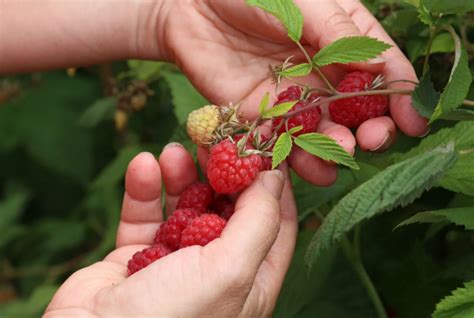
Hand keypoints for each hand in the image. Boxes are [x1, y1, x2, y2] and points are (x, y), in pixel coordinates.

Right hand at [44, 144, 296, 316]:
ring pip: (185, 207)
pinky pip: (145, 215)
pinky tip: (143, 166)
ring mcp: (175, 263)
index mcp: (249, 283)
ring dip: (181, 176)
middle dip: (222, 171)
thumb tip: (275, 178)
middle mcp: (216, 272)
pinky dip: (144, 190)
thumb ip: (258, 222)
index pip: (274, 224)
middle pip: (228, 209)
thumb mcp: (229, 271)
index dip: (272, 185)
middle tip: (215, 137)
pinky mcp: (136, 257)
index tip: (263, 147)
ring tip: (174, 150)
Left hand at [155, 0, 428, 185]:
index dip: (402, 98)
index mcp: (343, 41)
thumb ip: (337, 32)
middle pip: (358, 112)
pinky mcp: (262, 118)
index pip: (384, 71)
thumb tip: (378, 67)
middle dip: (371, 130)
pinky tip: (306, 166)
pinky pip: (284, 145)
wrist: (192, 6)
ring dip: (336, 149)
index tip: (413, 123)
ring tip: (341, 153)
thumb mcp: (302, 2)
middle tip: (373, 140)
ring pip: (324, 134)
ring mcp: (294, 100)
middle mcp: (323, 76)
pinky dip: (296, 159)